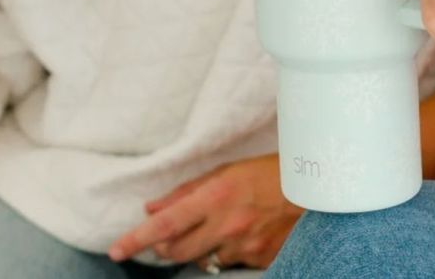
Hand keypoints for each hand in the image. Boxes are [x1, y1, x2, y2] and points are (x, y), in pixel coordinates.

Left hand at [109, 155, 302, 270]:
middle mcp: (228, 225)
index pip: (166, 224)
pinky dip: (227, 251)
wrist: (317, 189)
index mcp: (217, 197)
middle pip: (177, 251)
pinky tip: (243, 232)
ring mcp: (245, 247)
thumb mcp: (228, 171)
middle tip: (169, 236)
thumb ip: (187, 191)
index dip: (138, 238)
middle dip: (165, 248)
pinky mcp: (260, 260)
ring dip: (201, 247)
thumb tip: (152, 208)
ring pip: (203, 259)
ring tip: (220, 225)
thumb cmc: (271, 172)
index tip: (117, 249)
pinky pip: (230, 262)